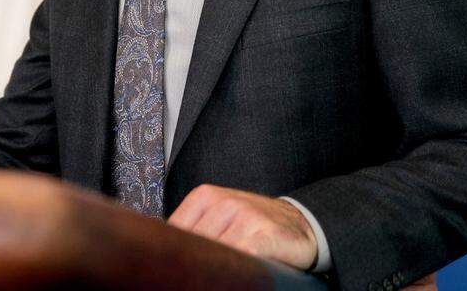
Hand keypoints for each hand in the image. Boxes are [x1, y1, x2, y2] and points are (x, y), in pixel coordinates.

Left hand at [168, 184, 317, 269]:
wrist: (302, 224)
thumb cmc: (256, 225)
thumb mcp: (219, 217)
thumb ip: (194, 229)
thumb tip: (164, 252)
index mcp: (205, 196)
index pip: (174, 231)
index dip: (177, 253)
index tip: (178, 265)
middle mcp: (224, 202)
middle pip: (194, 245)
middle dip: (197, 262)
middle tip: (204, 270)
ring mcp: (245, 217)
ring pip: (215, 254)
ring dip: (219, 267)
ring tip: (228, 269)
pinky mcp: (263, 235)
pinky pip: (240, 259)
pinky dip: (238, 269)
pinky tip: (242, 269)